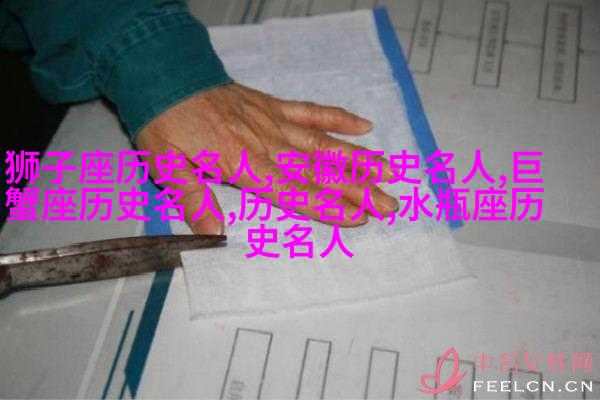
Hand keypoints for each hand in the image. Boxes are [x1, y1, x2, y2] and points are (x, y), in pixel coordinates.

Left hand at [136, 83, 398, 233]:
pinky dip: (337, 117)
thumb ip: (194, 199)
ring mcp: (274, 122)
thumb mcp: (167, 166)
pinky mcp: (273, 105)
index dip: (328, 206)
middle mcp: (268, 144)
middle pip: (320, 171)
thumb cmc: (166, 124)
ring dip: (358, 158)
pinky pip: (310, 111)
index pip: (295, 191)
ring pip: (323, 143)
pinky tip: (363, 124)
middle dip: (357, 189)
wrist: (166, 74)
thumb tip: (213, 236)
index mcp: (245, 164)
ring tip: (389, 170)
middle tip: (391, 204)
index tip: (360, 217)